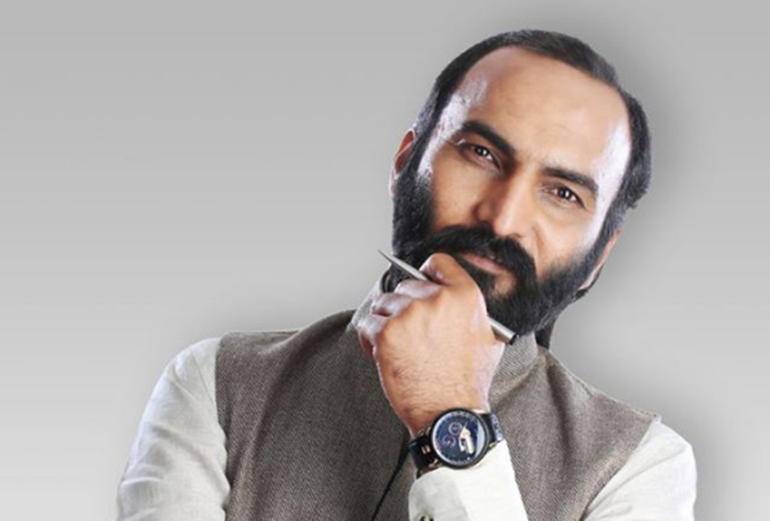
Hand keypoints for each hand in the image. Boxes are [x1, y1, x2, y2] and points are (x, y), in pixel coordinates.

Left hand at [356, 253, 504, 437]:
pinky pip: (367, 324)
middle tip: (410, 335)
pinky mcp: (387, 333)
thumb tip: (455, 297)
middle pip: (405, 286)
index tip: (419, 287)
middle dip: (403, 309)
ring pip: (383, 304)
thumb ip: (471, 311)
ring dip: (385, 323)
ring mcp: (410, 314)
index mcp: (465, 296)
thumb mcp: (488, 338)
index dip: (426, 275)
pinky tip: (384, 355)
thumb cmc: (468, 382)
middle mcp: (437, 299)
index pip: (437, 263)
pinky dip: (370, 340)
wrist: (451, 413)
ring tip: (399, 349)